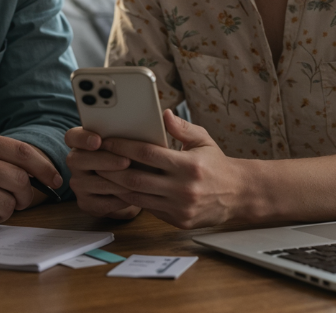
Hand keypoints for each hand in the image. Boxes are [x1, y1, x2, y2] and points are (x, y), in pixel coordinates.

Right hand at [65, 126, 141, 219]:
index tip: (98, 141)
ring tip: (135, 180)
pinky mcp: (87, 203)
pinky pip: (100, 203)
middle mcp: (76, 162)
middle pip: (77, 159)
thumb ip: (137, 132)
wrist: (134, 188)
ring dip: (114, 182)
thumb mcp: (134, 144)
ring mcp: (79, 184)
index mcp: (82, 143)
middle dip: (103, 160)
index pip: (71, 137)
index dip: (82, 138)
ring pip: (90, 183)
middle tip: (126, 161)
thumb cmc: (134, 159)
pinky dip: (118, 199)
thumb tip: (161, 118)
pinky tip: (133, 195)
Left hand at [95, 110, 244, 229]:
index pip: (147, 154)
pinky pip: (148, 208)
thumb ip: (182, 128)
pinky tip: (120, 189)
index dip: (123, 146)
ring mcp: (180, 207)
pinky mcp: (178, 221)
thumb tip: (163, 114)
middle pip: (136, 178)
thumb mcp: (204, 140)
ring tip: (102, 173)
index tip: (106, 140)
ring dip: (116, 186)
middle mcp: (183, 188)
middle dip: (112, 168)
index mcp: (189, 165)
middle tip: (95, 158)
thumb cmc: (217, 164)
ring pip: (138, 197)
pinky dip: (132, 199)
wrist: (239, 195)